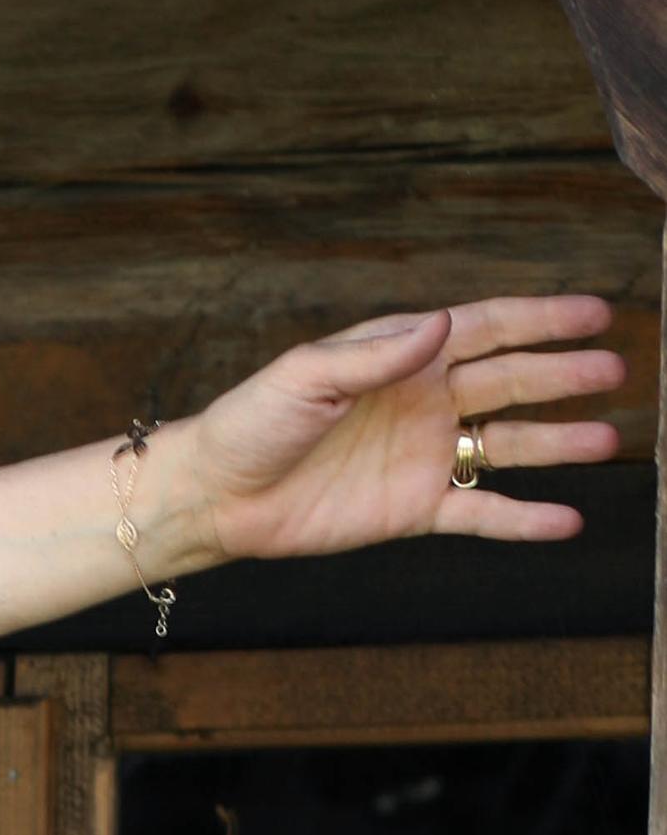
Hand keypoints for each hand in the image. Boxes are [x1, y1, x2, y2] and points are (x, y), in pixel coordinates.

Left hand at [171, 290, 628, 562]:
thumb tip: (439, 325)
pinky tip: (565, 520)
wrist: (218, 496)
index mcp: (403, 356)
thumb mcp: (308, 376)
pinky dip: (523, 518)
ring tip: (609, 440)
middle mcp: (425, 400)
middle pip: (511, 383)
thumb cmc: (253, 422)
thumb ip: (377, 356)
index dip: (541, 321)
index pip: (486, 329)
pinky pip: (480, 512)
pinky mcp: (413, 509)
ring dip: (558, 443)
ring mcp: (424, 455)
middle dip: (564, 376)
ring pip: (507, 445)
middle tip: (617, 371)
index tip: (595, 314)